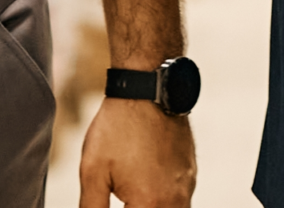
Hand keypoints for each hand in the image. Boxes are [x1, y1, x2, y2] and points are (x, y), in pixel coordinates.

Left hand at [78, 97, 194, 207]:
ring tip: (130, 196)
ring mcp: (187, 184)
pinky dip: (164, 204)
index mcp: (151, 204)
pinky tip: (144, 192)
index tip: (106, 202)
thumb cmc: (118, 128)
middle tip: (121, 197)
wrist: (148, 86)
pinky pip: (180, 202)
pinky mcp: (191, 170)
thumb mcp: (93, 174)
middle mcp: (176, 199)